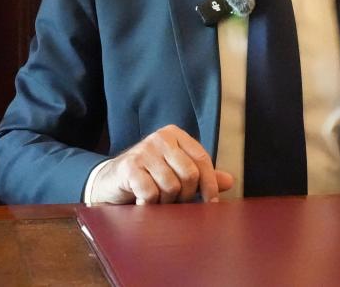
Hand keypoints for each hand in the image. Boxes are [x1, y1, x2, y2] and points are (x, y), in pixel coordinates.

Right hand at [88, 124, 233, 204]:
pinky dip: (150, 204)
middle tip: (175, 200)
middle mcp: (160, 138)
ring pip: (172, 186)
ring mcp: (143, 151)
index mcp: (174, 135)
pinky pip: (152, 193)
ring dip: (166, 201)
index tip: (212, 202)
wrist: (110, 181)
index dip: (210, 184)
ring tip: (157, 199)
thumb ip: (201, 175)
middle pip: (190, 174)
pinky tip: (143, 202)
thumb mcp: (175, 172)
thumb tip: (229, 180)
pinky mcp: (129, 167)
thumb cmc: (148, 176)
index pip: (202, 159)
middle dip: (186, 195)